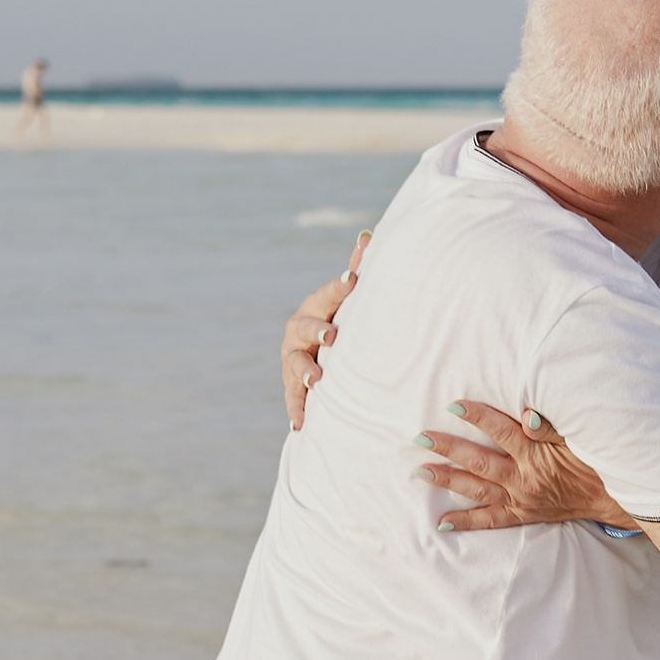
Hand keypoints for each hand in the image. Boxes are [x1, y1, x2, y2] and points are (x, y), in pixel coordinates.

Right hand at [282, 230, 367, 429]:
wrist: (314, 350)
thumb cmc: (337, 318)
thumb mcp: (345, 298)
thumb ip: (356, 268)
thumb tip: (368, 234)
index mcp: (315, 307)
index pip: (327, 294)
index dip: (339, 287)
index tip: (353, 279)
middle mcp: (298, 331)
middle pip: (304, 327)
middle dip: (317, 329)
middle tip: (332, 334)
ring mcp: (292, 358)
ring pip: (295, 363)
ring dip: (304, 371)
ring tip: (316, 379)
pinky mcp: (291, 385)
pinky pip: (292, 398)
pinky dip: (296, 410)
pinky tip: (300, 424)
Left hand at [416, 400, 628, 533]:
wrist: (612, 497)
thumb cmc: (595, 461)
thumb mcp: (578, 438)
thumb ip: (550, 427)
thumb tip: (526, 415)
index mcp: (535, 455)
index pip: (500, 431)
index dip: (477, 417)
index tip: (452, 406)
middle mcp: (523, 479)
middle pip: (478, 461)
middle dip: (448, 448)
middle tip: (420, 438)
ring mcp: (520, 500)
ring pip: (477, 489)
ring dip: (448, 480)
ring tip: (421, 472)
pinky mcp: (522, 515)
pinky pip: (490, 521)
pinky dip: (466, 521)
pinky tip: (442, 522)